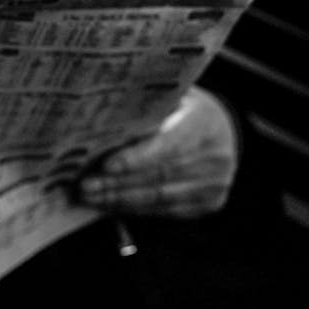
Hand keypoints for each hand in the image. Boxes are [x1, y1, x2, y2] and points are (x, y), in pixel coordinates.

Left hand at [79, 86, 237, 218]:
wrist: (224, 129)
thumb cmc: (183, 107)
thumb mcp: (170, 97)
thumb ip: (145, 108)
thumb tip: (100, 122)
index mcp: (203, 122)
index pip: (168, 145)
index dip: (136, 158)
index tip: (105, 165)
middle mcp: (214, 156)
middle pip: (159, 175)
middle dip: (117, 183)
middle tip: (85, 185)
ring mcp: (214, 184)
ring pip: (159, 198)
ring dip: (120, 200)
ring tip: (90, 197)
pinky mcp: (208, 203)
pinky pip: (166, 211)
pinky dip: (135, 209)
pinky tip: (111, 204)